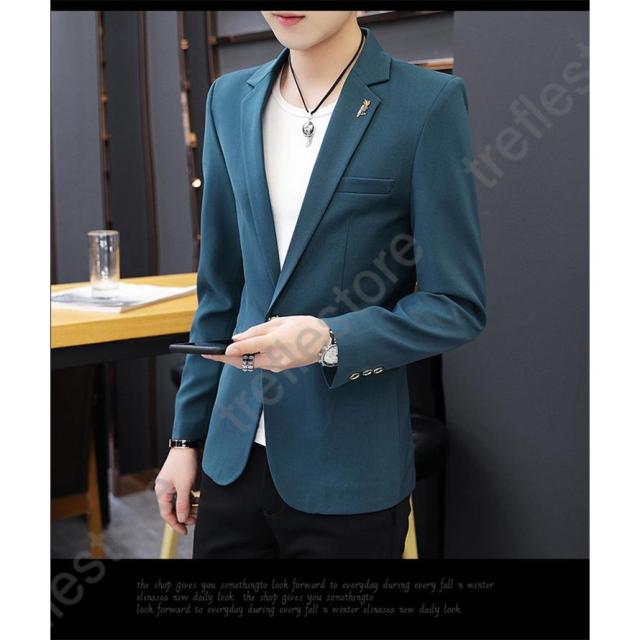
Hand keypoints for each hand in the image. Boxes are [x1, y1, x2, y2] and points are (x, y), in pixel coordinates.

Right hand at [154, 447, 197, 535]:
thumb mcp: (184, 486)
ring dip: (188, 507)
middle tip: (196, 520)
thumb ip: (183, 504)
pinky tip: (198, 501)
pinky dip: (190, 499)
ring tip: (199, 511)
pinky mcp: (178, 480)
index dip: (175, 524)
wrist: (187, 445)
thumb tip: (182, 519)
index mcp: (162, 492)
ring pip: (179, 501)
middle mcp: (164, 489)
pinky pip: (182, 494)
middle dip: (184, 516)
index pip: (166, 514)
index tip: (185, 531)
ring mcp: (171, 485)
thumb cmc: (184, 464)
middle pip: (173, 509)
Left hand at [202, 315, 330, 372]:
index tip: (219, 351)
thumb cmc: (306, 328)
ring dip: (237, 359)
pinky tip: (244, 352)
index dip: (232, 350)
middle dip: (226, 360)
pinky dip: (251, 358)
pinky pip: (261, 364)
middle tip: (210, 356)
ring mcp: (278, 366)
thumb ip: (258, 330)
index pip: (248, 348)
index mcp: (275, 342)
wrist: (327, 343)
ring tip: (222, 353)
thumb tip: (239, 338)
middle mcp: (275, 358)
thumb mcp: (281, 322)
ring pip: (252, 364)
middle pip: (245, 362)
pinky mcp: (280, 368)